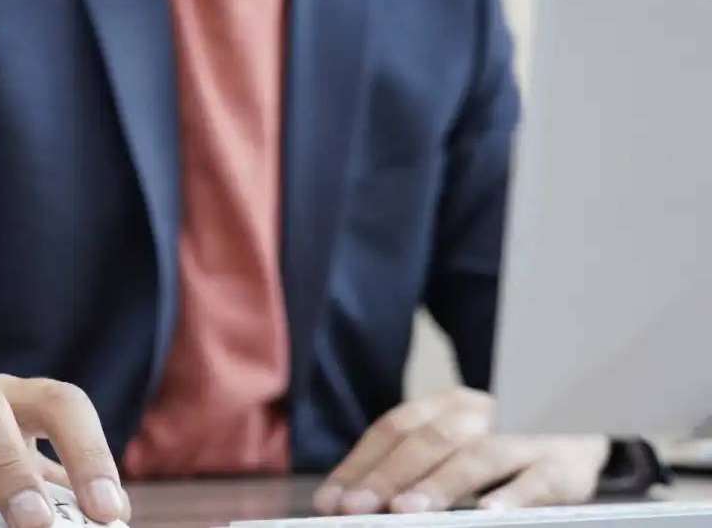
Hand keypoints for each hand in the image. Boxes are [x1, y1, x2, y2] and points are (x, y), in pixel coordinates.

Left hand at [312, 388, 609, 514]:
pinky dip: (513, 496)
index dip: (359, 463)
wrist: (588, 432)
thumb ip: (409, 468)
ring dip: (438, 486)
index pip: (394, 428)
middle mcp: (484, 412)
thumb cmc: (504, 452)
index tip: (329, 501)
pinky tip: (489, 514)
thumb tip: (350, 500)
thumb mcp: (456, 448)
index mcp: (449, 404)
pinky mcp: (565, 466)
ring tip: (405, 512)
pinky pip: (536, 480)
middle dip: (387, 477)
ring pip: (478, 456)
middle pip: (429, 440)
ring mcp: (525, 437)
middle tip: (355, 509)